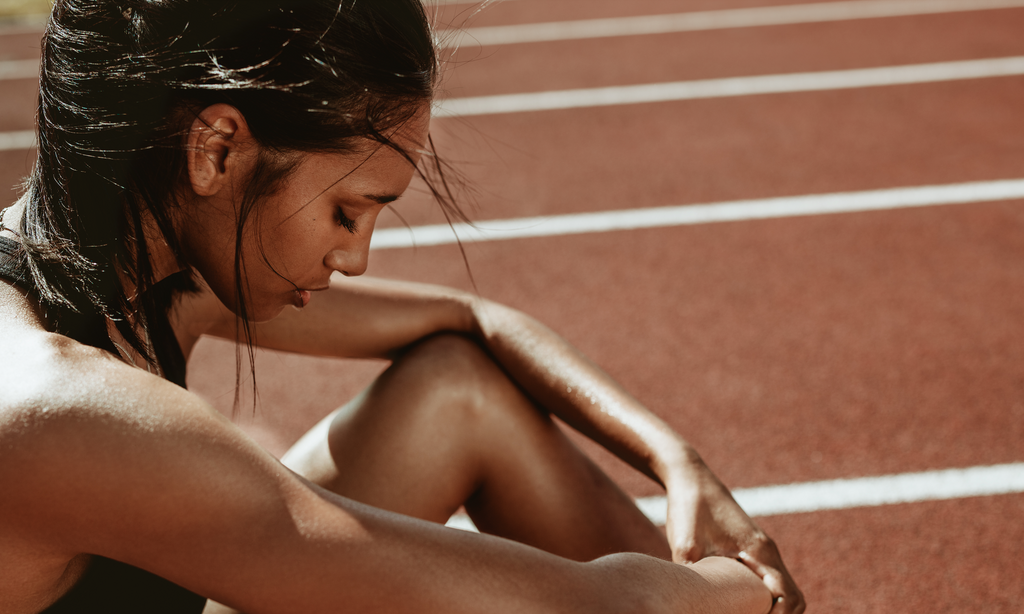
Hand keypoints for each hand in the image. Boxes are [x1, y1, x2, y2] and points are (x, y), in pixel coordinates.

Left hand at [665, 460, 804, 613]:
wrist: (689, 476)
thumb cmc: (689, 508)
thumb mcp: (685, 548)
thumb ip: (694, 582)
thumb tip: (691, 605)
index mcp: (761, 552)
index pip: (789, 598)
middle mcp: (767, 551)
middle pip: (793, 597)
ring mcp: (761, 549)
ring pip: (782, 589)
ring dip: (773, 607)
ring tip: (748, 611)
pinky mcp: (749, 548)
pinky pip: (768, 579)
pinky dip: (764, 596)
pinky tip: (740, 602)